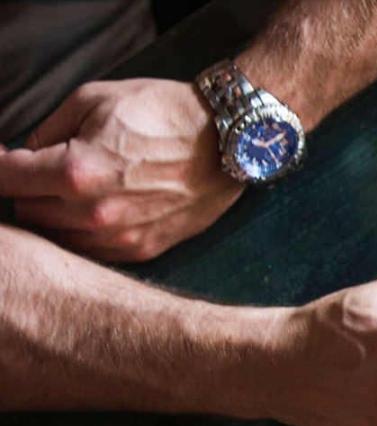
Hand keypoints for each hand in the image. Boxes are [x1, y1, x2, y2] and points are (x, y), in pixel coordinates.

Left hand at [0, 79, 241, 261]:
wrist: (229, 139)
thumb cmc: (164, 112)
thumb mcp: (94, 99)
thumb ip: (47, 130)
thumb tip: (24, 155)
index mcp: (74, 171)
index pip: (3, 179)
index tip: (3, 160)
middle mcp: (92, 212)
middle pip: (24, 211)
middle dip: (27, 189)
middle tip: (45, 171)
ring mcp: (118, 237)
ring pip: (54, 237)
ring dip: (54, 215)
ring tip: (74, 192)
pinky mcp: (141, 249)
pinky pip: (90, 251)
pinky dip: (84, 233)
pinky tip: (99, 210)